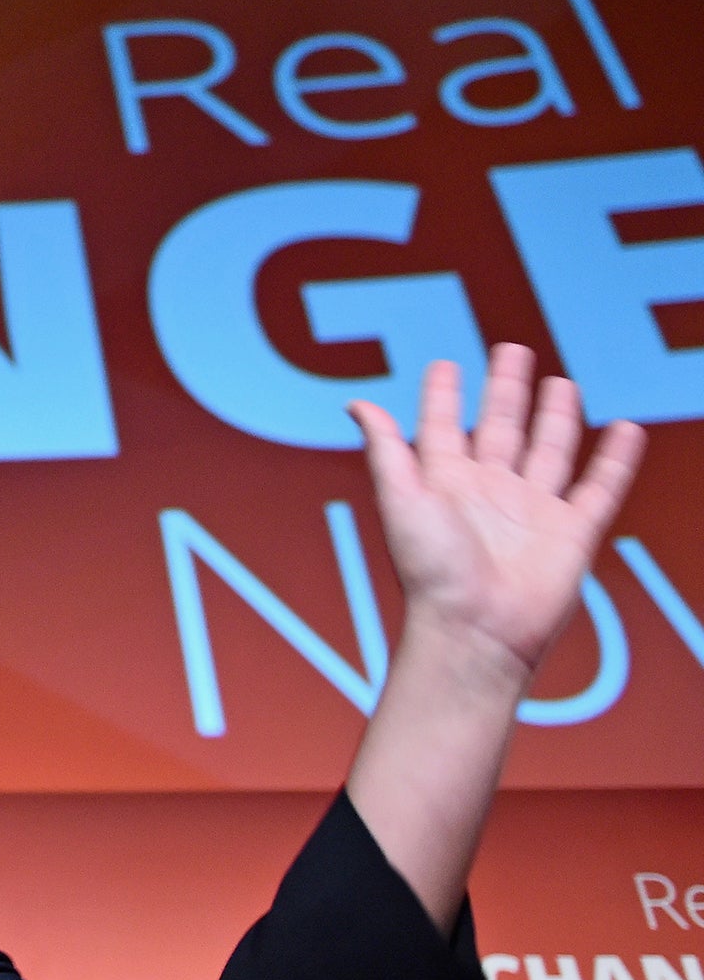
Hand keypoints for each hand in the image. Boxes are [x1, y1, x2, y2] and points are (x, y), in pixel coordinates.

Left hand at [350, 343, 645, 684]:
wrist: (476, 629)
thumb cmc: (431, 570)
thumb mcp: (401, 498)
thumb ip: (385, 449)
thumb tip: (355, 403)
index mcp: (444, 482)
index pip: (443, 427)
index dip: (443, 397)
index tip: (446, 365)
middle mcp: (488, 492)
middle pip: (501, 427)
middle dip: (506, 390)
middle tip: (512, 350)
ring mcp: (532, 511)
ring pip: (549, 450)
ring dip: (555, 416)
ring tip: (561, 382)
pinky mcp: (572, 532)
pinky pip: (599, 488)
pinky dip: (615, 459)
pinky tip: (624, 430)